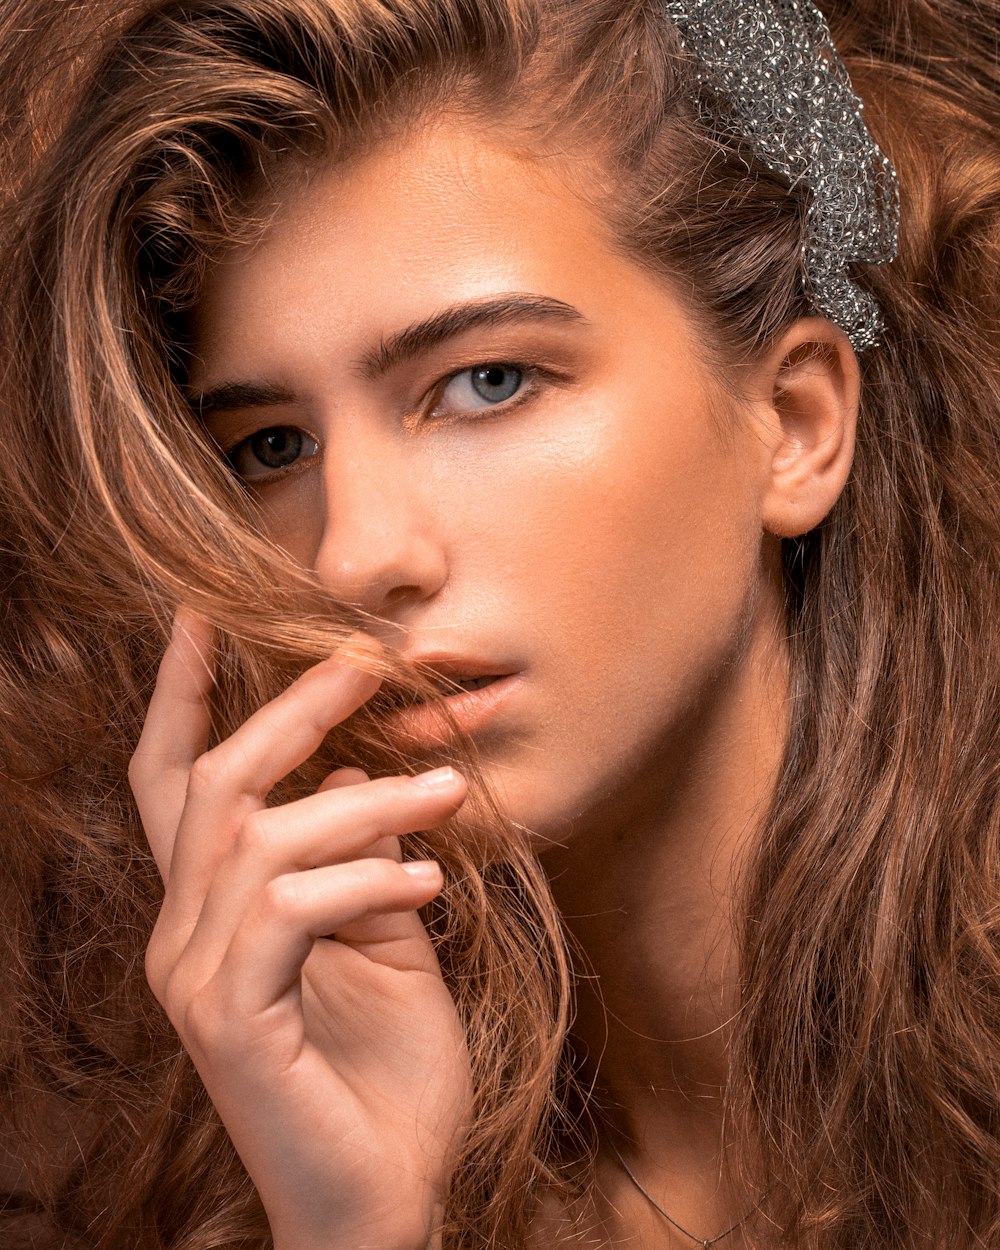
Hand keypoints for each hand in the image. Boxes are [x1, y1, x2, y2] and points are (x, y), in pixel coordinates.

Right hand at [129, 613, 471, 1249]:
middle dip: (287, 713)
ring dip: (363, 804)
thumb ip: (362, 864)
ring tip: (447, 795)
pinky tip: (428, 883)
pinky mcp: (231, 1021)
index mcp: (214, 914)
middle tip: (364, 663)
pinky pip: (290, 910)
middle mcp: (184, 937)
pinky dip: (364, 880)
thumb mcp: (388, 946)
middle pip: (215, 787)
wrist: (388, 1203)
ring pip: (259, 838)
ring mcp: (198, 981)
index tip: (202, 619)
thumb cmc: (388, 1077)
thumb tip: (356, 780)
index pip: (174, 786)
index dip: (181, 700)